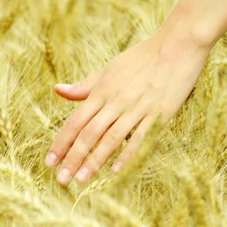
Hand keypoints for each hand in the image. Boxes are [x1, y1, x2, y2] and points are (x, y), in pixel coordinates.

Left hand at [44, 30, 210, 184]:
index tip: (49, 162)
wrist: (177, 46)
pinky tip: (115, 170)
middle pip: (89, 133)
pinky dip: (127, 154)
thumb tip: (57, 90)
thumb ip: (84, 86)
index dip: (61, 142)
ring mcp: (137, 108)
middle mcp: (116, 101)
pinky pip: (139, 137)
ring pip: (111, 138)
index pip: (76, 121)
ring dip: (95, 160)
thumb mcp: (109, 68)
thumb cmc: (141, 58)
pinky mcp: (158, 114)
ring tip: (81, 179)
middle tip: (61, 179)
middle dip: (73, 157)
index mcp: (102, 90)